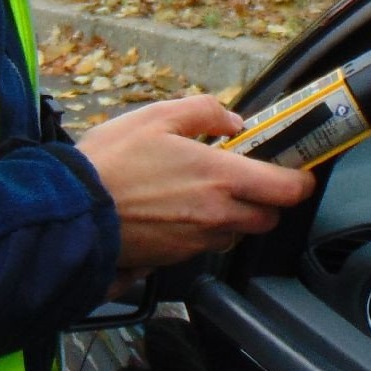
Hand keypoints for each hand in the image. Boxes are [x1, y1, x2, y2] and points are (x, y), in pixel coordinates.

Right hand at [76, 94, 315, 272]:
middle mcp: (216, 216)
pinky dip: (202, 230)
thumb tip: (233, 122)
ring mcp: (196, 241)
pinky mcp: (175, 258)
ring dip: (233, 217)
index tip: (296, 171)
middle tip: (246, 178)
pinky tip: (177, 210)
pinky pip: (205, 245)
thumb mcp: (157, 116)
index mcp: (220, 178)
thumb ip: (204, 112)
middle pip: (268, 218)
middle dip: (265, 200)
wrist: (70, 211)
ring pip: (236, 234)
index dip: (300, 181)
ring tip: (204, 194)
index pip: (286, 190)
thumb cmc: (111, 162)